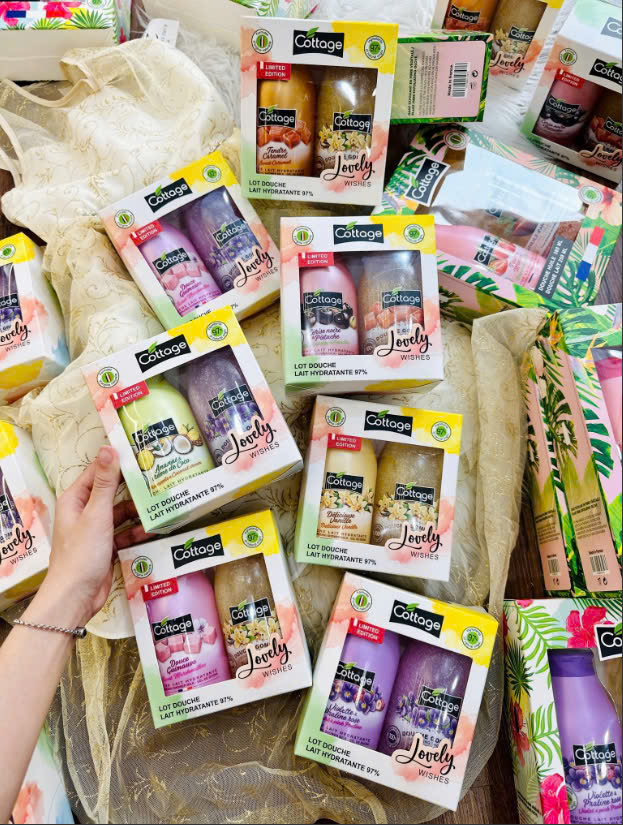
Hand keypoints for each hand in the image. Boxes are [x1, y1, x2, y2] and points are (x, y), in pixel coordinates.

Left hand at [43, 446, 150, 623]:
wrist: (75, 597)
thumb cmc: (81, 554)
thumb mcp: (96, 515)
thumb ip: (105, 483)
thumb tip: (109, 448)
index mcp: (75, 499)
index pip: (98, 472)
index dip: (117, 462)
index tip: (141, 453)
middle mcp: (84, 512)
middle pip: (112, 493)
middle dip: (133, 488)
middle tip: (158, 478)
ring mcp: (95, 530)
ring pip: (120, 514)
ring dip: (137, 512)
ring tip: (160, 506)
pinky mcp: (105, 547)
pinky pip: (124, 533)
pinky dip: (136, 532)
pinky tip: (152, 530)